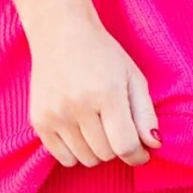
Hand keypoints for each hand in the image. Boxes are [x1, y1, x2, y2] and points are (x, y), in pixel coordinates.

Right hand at [25, 1, 159, 167]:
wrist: (60, 32)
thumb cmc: (103, 54)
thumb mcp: (133, 77)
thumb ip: (146, 114)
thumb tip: (154, 145)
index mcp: (107, 93)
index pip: (125, 145)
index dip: (138, 156)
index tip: (141, 153)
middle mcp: (78, 105)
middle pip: (106, 154)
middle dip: (117, 148)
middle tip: (117, 129)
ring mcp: (55, 114)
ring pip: (85, 159)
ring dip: (97, 151)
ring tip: (97, 127)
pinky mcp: (38, 120)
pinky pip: (62, 158)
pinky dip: (75, 152)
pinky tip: (79, 132)